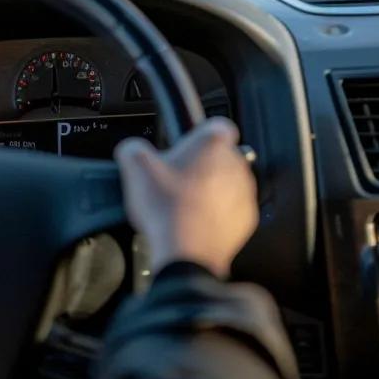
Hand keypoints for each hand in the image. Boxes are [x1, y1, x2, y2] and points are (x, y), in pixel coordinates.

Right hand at [116, 117, 258, 278]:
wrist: (187, 254)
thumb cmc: (168, 209)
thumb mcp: (135, 168)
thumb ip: (132, 148)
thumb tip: (131, 149)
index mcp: (212, 143)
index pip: (216, 124)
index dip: (200, 133)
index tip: (188, 145)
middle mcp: (235, 163)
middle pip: (220, 154)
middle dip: (202, 164)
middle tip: (178, 178)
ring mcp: (244, 192)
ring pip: (228, 181)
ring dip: (212, 189)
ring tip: (185, 203)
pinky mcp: (247, 218)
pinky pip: (233, 208)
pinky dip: (219, 213)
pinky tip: (196, 221)